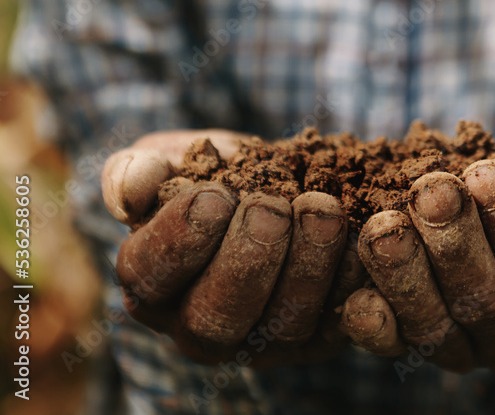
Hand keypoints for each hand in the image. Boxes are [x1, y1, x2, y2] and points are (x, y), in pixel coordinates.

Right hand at [102, 130, 364, 365]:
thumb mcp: (172, 158)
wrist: (285, 183)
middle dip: (247, 260)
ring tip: (322, 210)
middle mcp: (202, 326)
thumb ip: (139, 168)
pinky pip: (339, 324)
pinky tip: (362, 240)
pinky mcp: (320, 338)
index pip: (150, 277)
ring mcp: (263, 340)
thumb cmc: (216, 174)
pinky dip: (354, 282)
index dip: (180, 240)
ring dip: (306, 267)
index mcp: (154, 284)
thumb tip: (129, 192)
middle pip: (214, 319)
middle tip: (272, 207)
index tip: (213, 196)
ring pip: (282, 325)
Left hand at [340, 148, 494, 372]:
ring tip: (385, 224)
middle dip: (455, 241)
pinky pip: (392, 342)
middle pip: (486, 300)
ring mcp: (465, 349)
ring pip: (434, 325)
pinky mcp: (414, 344)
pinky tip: (355, 292)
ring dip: (405, 274)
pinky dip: (371, 322)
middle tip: (432, 189)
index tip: (488, 173)